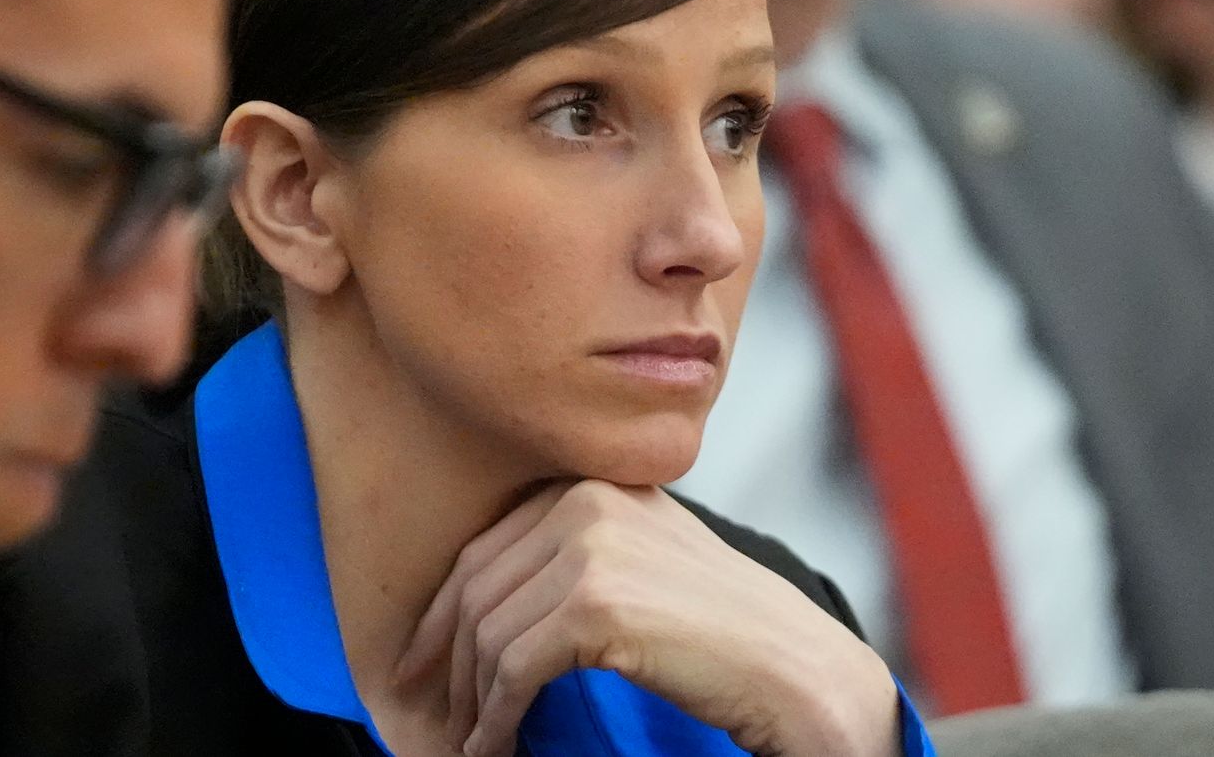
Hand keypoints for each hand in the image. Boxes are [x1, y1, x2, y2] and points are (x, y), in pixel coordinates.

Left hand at [394, 480, 901, 756]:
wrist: (791, 665)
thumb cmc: (721, 625)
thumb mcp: (642, 555)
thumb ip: (574, 549)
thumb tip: (482, 597)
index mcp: (591, 483)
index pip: (486, 547)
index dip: (443, 611)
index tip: (421, 656)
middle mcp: (585, 502)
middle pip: (477, 587)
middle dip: (445, 657)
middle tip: (427, 705)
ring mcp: (591, 549)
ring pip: (490, 633)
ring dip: (473, 699)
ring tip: (472, 738)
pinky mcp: (597, 606)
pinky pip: (513, 670)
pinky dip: (496, 718)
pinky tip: (496, 744)